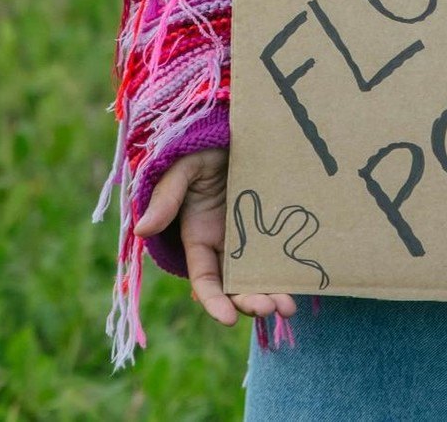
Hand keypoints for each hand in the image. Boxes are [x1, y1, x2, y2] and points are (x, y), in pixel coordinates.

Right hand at [134, 147, 297, 326]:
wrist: (235, 129)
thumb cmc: (201, 147)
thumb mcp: (183, 169)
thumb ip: (167, 198)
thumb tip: (142, 230)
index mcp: (198, 238)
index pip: (204, 280)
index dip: (214, 302)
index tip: (229, 318)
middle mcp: (225, 245)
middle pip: (236, 286)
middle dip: (250, 302)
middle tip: (270, 308)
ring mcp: (252, 238)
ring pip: (260, 277)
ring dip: (272, 294)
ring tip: (289, 307)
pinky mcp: (275, 227)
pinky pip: (281, 256)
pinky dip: (289, 273)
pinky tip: (303, 282)